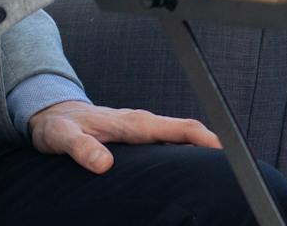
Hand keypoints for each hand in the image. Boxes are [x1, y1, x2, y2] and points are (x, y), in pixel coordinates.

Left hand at [29, 101, 219, 174]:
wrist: (51, 114)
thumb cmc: (58, 125)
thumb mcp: (63, 138)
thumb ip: (81, 149)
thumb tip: (104, 164)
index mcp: (133, 123)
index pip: (180, 128)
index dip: (206, 138)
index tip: (226, 152)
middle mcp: (142, 123)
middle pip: (188, 132)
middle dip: (213, 147)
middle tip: (234, 169)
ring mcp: (141, 128)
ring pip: (180, 138)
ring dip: (200, 150)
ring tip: (218, 172)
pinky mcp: (138, 135)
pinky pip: (168, 142)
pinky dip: (185, 152)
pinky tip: (188, 168)